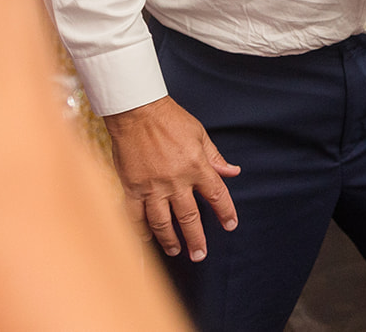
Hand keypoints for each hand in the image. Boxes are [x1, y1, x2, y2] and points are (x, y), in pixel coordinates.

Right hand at [103, 96, 240, 261]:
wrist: (138, 111)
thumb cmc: (170, 119)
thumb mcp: (200, 135)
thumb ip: (215, 158)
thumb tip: (233, 172)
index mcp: (197, 166)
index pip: (217, 196)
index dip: (225, 213)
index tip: (230, 225)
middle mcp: (176, 181)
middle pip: (189, 217)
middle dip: (196, 239)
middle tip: (199, 254)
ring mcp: (153, 186)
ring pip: (162, 222)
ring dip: (170, 239)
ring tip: (175, 250)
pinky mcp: (132, 187)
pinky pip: (136, 215)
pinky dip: (140, 229)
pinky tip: (146, 239)